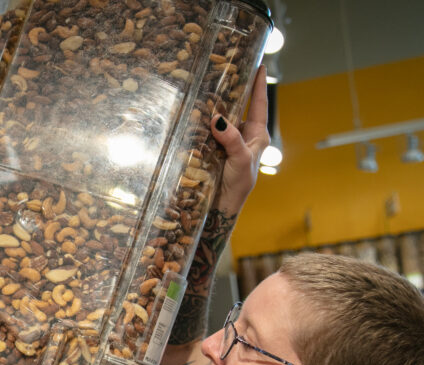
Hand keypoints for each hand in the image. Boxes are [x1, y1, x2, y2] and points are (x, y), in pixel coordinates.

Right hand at [209, 65, 269, 216]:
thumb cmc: (238, 185)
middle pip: (239, 109)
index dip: (259, 85)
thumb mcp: (241, 159)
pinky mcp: (214, 152)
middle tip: (227, 71)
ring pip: (222, 121)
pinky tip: (195, 115)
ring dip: (214, 109)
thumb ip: (231, 138)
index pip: (259, 105)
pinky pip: (209, 134)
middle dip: (233, 92)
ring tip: (207, 89)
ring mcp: (228, 145)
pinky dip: (203, 125)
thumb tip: (218, 118)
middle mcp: (243, 138)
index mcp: (257, 137)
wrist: (221, 208)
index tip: (259, 65)